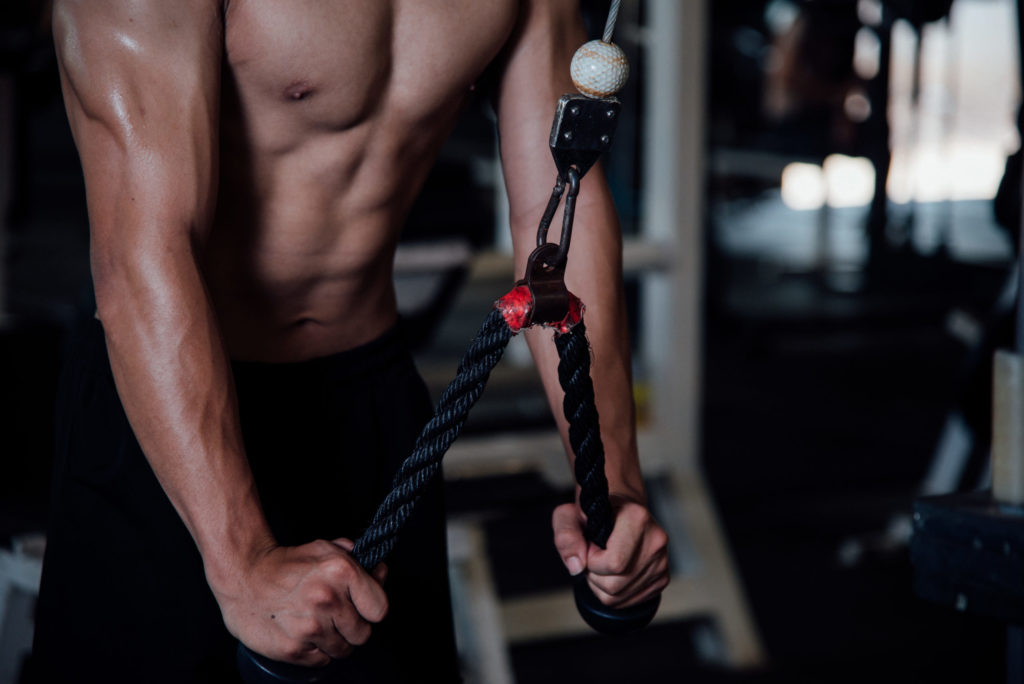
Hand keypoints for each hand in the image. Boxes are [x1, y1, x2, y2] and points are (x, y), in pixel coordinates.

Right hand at [211, 537, 387, 666]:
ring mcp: (310, 627)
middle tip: (335, 616)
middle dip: (352, 626)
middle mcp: (327, 599)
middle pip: (363, 633)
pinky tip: (304, 634)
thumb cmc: (285, 563)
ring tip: (317, 623)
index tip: (363, 607)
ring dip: (335, 641)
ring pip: (343, 650)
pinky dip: (316, 652)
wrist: (243, 577)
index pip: (379, 608)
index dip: (371, 608)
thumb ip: (353, 559)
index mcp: (341, 571)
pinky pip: (322, 661)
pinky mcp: (293, 649)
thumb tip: (378, 571)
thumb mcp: (322, 549)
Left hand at [552, 496, 668, 607]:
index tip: (589, 546)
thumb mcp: (568, 515)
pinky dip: (614, 593)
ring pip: (620, 597)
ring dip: (602, 586)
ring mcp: (662, 561)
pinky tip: (614, 573)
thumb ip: (566, 536)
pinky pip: (630, 601)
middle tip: (594, 555)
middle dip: (594, 576)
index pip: (614, 563)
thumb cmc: (593, 513)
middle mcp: (655, 540)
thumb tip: (576, 567)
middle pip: (615, 585)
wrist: (618, 511)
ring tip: (603, 562)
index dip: (592, 561)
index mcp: (637, 518)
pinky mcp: (662, 578)